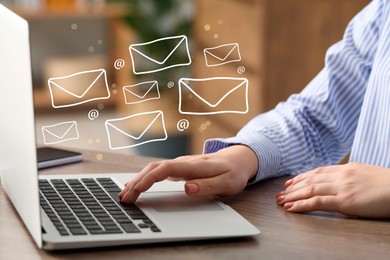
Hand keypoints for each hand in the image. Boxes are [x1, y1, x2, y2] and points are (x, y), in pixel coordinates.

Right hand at [119, 145, 257, 203]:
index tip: (138, 188)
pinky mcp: (180, 168)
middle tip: (124, 196)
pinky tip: (137, 185)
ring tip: (125, 193)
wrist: (238, 158)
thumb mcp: (227, 182)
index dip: (150, 178)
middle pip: (155, 168)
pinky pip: (158, 171)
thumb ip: (207, 185)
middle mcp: (185, 162)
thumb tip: (187, 188)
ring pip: (154, 168)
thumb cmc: (233, 172)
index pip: (167, 168)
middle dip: (138, 181)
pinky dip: (145, 178)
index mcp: (195, 166)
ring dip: (138, 180)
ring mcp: (181, 164)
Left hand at [276, 162, 389, 217]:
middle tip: (280, 193)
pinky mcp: (345, 200)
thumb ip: (350, 178)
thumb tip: (340, 184)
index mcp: (346, 168)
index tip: (290, 182)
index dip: (301, 177)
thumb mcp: (366, 175)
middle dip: (293, 187)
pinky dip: (302, 205)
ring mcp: (342, 187)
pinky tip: (292, 207)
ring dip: (293, 196)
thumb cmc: (388, 185)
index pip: (318, 172)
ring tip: (281, 201)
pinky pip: (318, 202)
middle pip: (310, 180)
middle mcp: (341, 175)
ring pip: (310, 189)